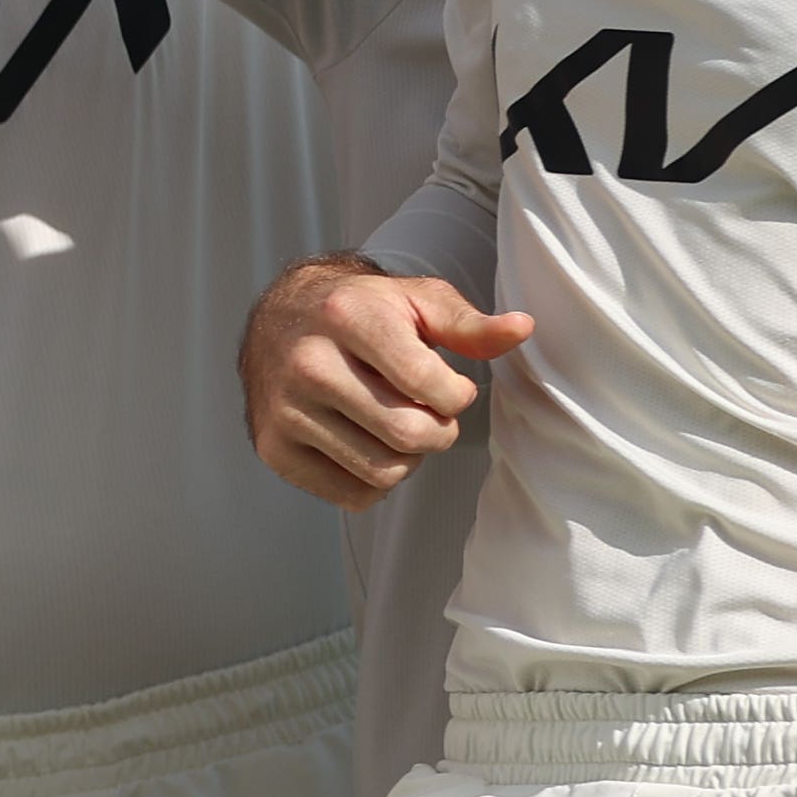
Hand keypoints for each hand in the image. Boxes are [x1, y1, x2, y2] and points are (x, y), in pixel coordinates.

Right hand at [243, 252, 528, 499]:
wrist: (281, 318)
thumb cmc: (360, 310)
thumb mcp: (415, 301)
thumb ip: (469, 323)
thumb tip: (522, 329)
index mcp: (346, 318)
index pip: (427, 384)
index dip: (457, 395)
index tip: (451, 386)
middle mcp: (308, 365)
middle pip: (408, 434)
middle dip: (438, 430)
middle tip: (430, 412)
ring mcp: (285, 411)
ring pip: (383, 471)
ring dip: (408, 458)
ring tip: (397, 424)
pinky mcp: (273, 448)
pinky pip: (352, 495)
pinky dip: (374, 480)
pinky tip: (367, 442)